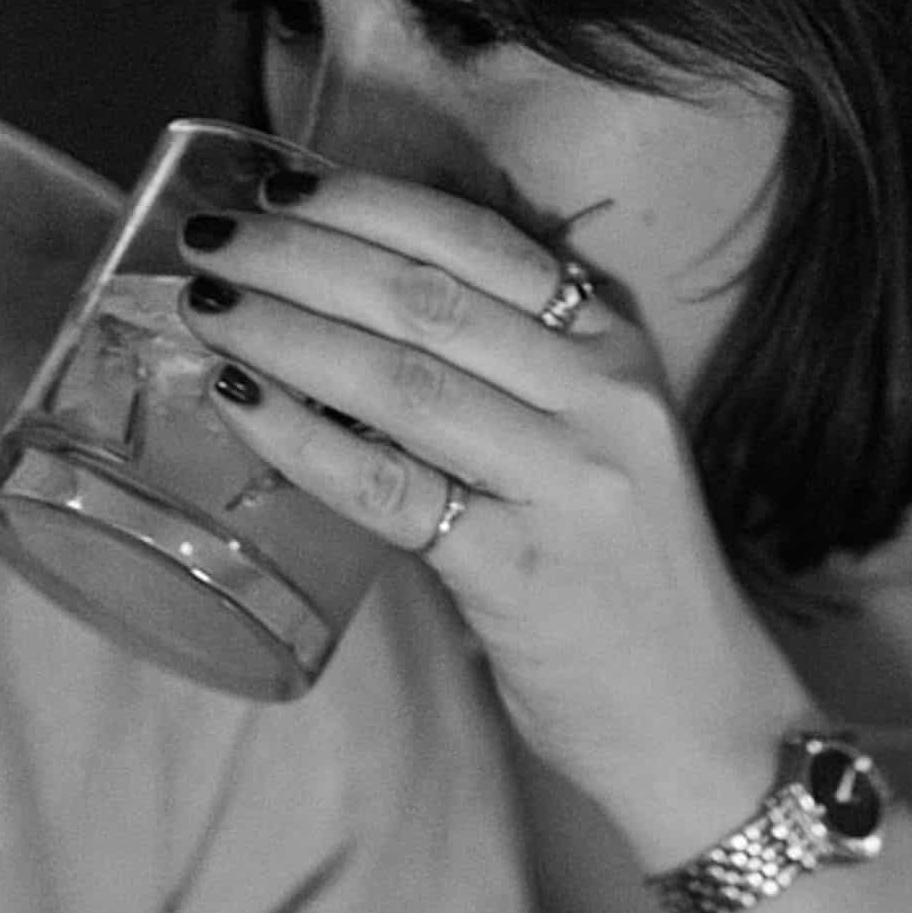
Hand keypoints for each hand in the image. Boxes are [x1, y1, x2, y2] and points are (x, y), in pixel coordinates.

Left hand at [173, 178, 803, 845]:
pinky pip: (387, 487)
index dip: (365, 204)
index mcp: (619, 352)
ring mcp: (567, 483)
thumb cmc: (629, 594)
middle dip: (300, 252)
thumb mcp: (597, 452)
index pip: (478, 243)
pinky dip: (302, 439)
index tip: (279, 186)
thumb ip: (511, 383)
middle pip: (425, 296)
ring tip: (210, 308)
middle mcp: (602, 401)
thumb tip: (351, 323)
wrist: (701, 726)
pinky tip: (242, 402)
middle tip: (212, 237)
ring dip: (285, 330)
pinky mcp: (520, 570)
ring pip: (400, 377)